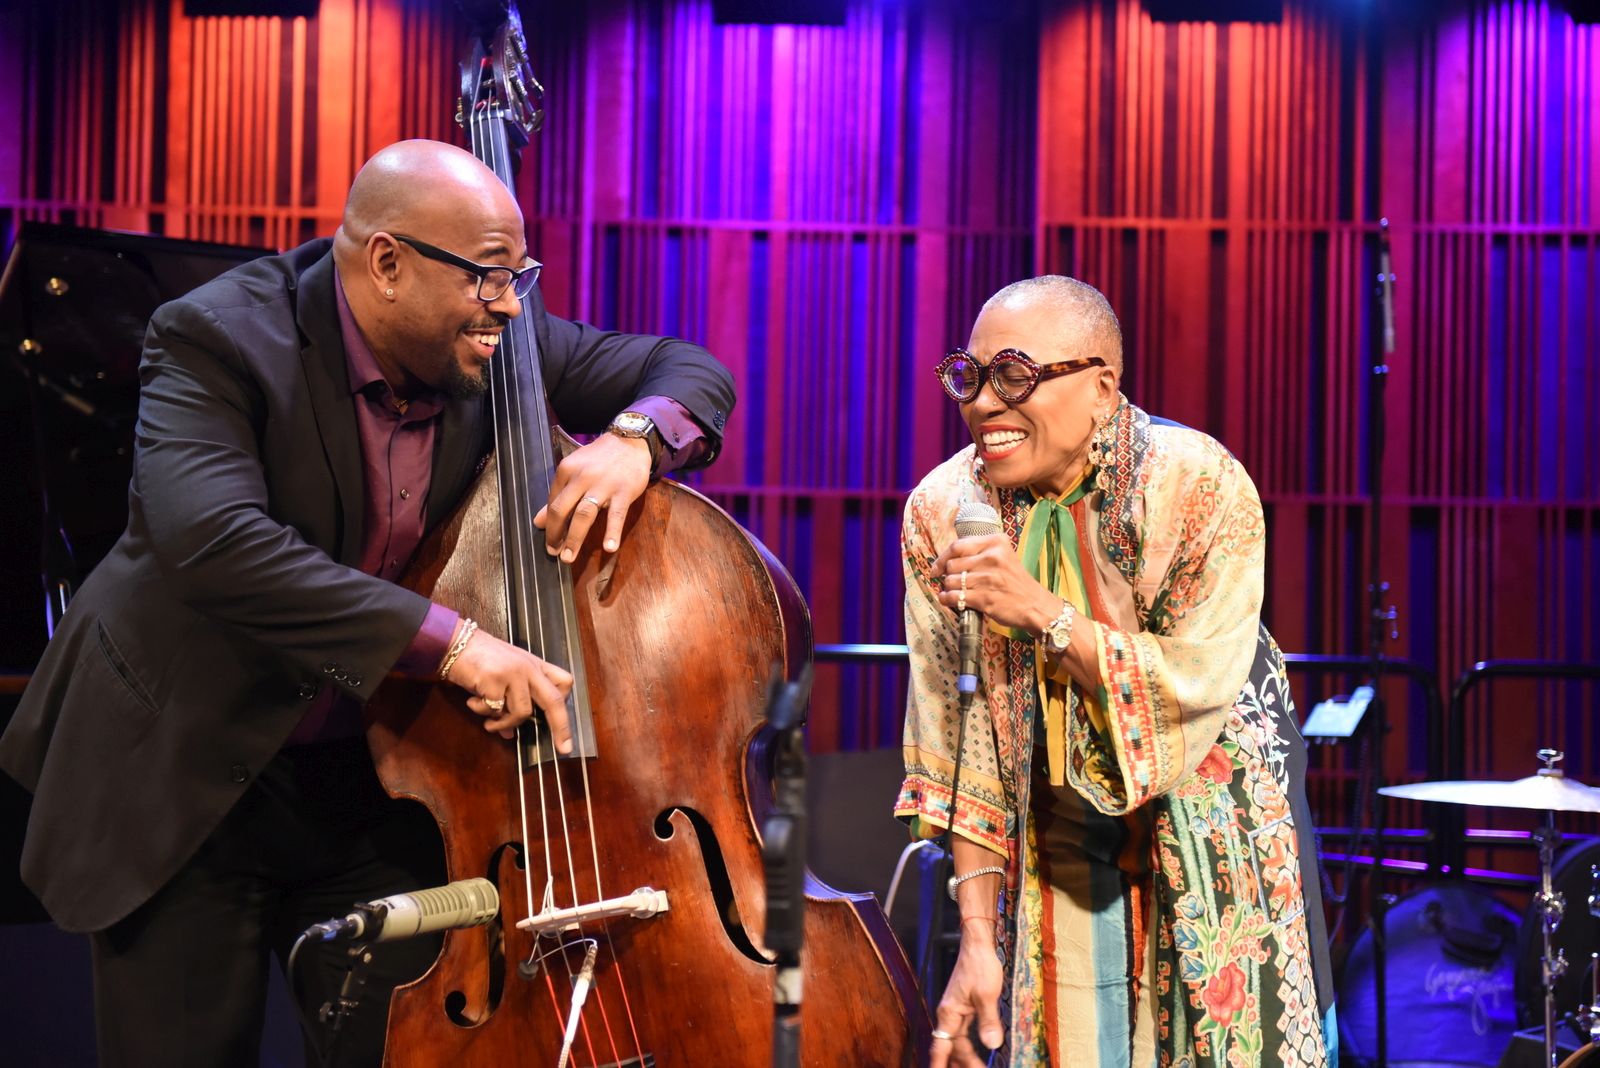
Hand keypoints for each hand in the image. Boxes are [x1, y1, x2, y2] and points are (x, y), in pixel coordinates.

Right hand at [445, 629, 574, 748]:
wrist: (456, 643)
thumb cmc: (480, 660)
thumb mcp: (503, 678)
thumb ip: (510, 702)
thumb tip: (508, 733)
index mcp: (535, 665)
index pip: (564, 682)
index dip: (565, 701)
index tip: (562, 720)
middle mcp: (528, 668)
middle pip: (554, 700)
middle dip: (561, 727)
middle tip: (565, 749)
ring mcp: (513, 674)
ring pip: (522, 712)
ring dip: (504, 722)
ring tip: (488, 723)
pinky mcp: (495, 680)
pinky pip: (495, 710)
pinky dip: (482, 711)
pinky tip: (472, 701)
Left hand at [533, 433, 651, 561]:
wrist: (630, 442)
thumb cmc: (600, 459)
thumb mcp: (574, 471)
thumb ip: (557, 496)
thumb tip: (538, 522)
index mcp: (566, 471)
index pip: (553, 503)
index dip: (550, 525)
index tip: (550, 542)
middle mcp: (581, 477)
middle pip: (562, 510)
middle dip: (555, 535)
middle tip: (554, 553)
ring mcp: (603, 485)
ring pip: (584, 515)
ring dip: (574, 538)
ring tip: (568, 557)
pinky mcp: (623, 492)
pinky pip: (616, 515)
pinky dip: (612, 532)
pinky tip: (609, 548)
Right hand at [930, 920, 1005, 1067]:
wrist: (977, 944)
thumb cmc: (979, 964)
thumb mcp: (987, 994)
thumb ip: (988, 1021)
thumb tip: (992, 1045)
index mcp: (949, 1013)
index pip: (942, 1045)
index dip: (939, 1063)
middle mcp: (949, 1014)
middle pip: (950, 1046)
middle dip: (959, 1064)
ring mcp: (956, 1011)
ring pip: (956, 1041)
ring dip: (963, 1057)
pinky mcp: (964, 1007)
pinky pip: (962, 1033)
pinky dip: (967, 1045)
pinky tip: (974, 1052)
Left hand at [933, 532, 1058, 635]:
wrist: (1035, 606)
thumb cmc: (1017, 582)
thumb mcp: (1003, 557)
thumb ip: (979, 553)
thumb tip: (948, 560)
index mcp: (995, 543)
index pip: (957, 546)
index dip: (942, 557)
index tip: (937, 567)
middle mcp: (992, 557)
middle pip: (952, 564)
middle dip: (947, 575)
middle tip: (953, 582)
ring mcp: (988, 578)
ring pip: (951, 581)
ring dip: (948, 588)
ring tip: (954, 592)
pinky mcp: (984, 598)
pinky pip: (954, 596)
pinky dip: (947, 599)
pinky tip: (948, 600)